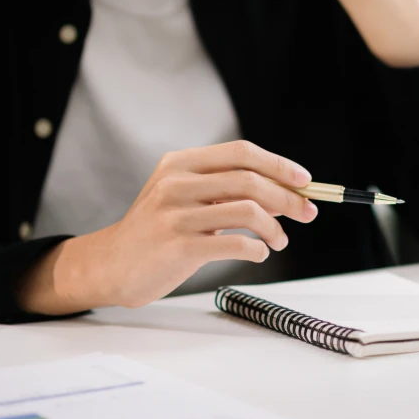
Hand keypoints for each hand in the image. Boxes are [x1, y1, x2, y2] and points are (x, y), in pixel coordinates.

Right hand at [18, 140, 318, 313]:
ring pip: (248, 211)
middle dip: (288, 197)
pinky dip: (257, 249)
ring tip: (279, 241)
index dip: (279, 165)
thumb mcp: (182, 196)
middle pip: (250, 180)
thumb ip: (224, 189)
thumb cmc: (156, 231)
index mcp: (180, 164)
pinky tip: (258, 254)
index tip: (305, 180)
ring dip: (275, 228)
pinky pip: (235, 244)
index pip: (241, 153)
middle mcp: (176, 183)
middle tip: (307, 213)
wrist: (110, 265)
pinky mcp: (178, 246)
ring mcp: (175, 215)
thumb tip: (284, 192)